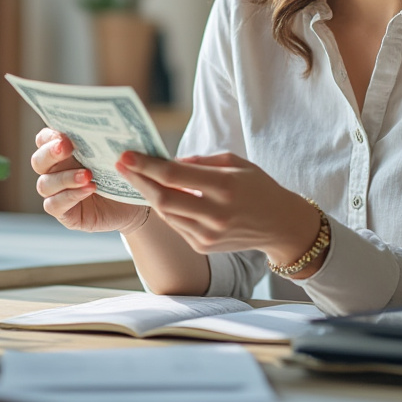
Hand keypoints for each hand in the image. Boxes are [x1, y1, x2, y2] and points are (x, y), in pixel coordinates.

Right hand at [31, 128, 145, 232]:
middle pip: (38, 160)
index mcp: (64, 152)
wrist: (134, 205)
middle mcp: (56, 171)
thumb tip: (107, 123)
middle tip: (67, 147)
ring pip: (45, 184)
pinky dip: (70, 196)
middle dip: (50, 153)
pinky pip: (54, 205)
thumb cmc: (123, 174)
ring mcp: (58, 193)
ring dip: (65, 178)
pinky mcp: (64, 212)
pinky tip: (90, 189)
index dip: (49, 136)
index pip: (44, 140)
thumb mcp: (116, 153)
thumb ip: (104, 139)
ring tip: (88, 175)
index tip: (65, 134)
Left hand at [114, 151, 319, 264]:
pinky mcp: (203, 246)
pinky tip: (159, 194)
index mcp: (224, 188)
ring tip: (136, 177)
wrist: (280, 226)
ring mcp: (208, 235)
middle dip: (138, 180)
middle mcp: (215, 215)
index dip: (146, 166)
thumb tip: (170, 163)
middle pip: (163, 198)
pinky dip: (166, 208)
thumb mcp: (236, 163)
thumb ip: (201, 162)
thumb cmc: (259, 187)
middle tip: (121, 164)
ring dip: (148, 195)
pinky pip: (176, 224)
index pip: (174, 177)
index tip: (126, 155)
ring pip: (166, 213)